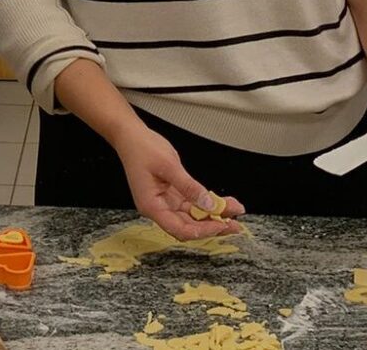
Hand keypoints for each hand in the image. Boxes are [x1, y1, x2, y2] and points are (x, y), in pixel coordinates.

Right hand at [112, 125, 243, 240]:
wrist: (131, 136)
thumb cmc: (141, 148)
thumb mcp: (168, 166)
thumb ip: (189, 186)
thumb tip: (208, 204)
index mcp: (151, 206)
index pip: (180, 229)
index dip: (202, 230)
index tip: (221, 225)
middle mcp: (158, 208)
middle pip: (188, 226)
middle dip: (212, 225)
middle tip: (235, 224)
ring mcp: (165, 201)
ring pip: (193, 216)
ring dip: (213, 215)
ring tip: (234, 211)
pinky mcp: (172, 194)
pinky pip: (192, 204)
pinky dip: (207, 203)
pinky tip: (222, 202)